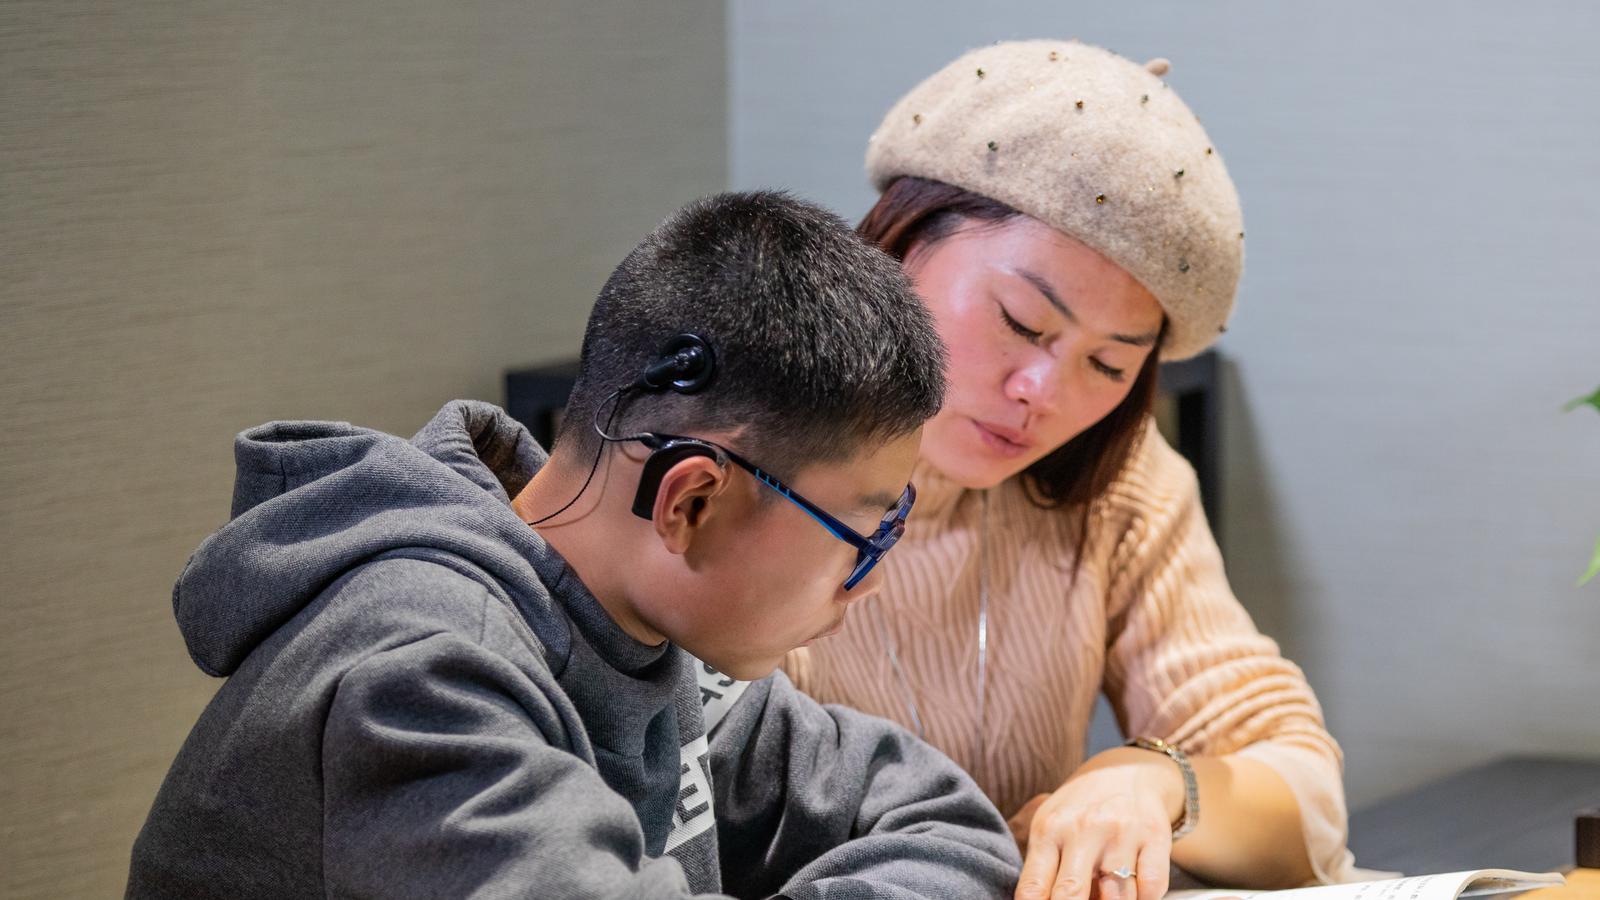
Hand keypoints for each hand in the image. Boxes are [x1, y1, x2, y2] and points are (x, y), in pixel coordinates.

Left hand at [1012, 747, 1184, 899]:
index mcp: (1049, 831)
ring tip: (1105, 894)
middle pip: (1071, 894)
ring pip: (1117, 898)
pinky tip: (1134, 891)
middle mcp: (1083, 830)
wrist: (1126, 772)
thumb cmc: (1080, 809)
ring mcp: (1121, 834)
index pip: (1033, 887)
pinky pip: (1152, 888)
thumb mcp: (1049, 827)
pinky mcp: (1155, 837)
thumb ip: (1042, 869)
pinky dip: (1144, 898)